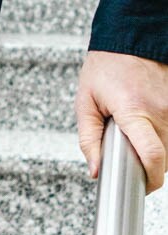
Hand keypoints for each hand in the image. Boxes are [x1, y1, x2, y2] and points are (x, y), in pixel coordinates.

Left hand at [76, 51, 167, 193]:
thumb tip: (94, 170)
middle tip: (131, 167)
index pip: (153, 155)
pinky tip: (145, 131)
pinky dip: (161, 138)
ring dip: (156, 153)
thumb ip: (89, 140)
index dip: (150, 179)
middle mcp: (160, 109)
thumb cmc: (105, 67)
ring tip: (135, 144)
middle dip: (150, 169)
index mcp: (135, 112)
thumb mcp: (85, 104)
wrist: (130, 35)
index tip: (142, 188)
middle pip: (165, 157)